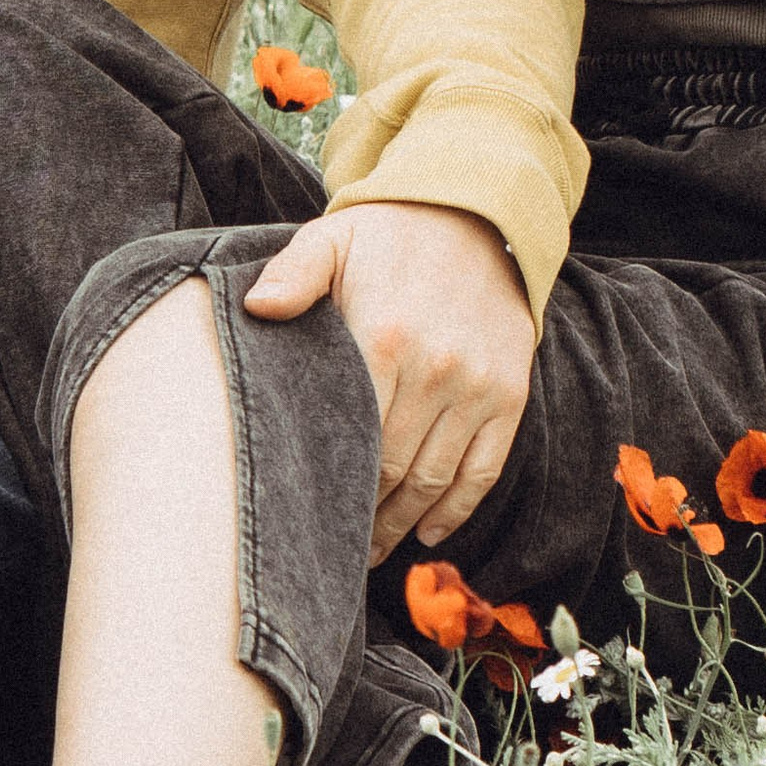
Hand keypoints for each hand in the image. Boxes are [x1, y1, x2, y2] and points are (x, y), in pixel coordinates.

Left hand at [242, 200, 533, 565]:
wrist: (476, 213)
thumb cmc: (389, 235)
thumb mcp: (333, 239)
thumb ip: (292, 274)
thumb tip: (256, 308)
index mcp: (384, 337)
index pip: (350, 434)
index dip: (328, 481)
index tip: (304, 514)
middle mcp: (436, 369)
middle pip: (392, 468)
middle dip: (362, 517)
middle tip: (332, 548)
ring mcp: (478, 386)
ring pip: (435, 478)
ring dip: (402, 524)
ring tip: (371, 552)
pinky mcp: (509, 394)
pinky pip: (484, 468)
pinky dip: (457, 509)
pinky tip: (428, 532)